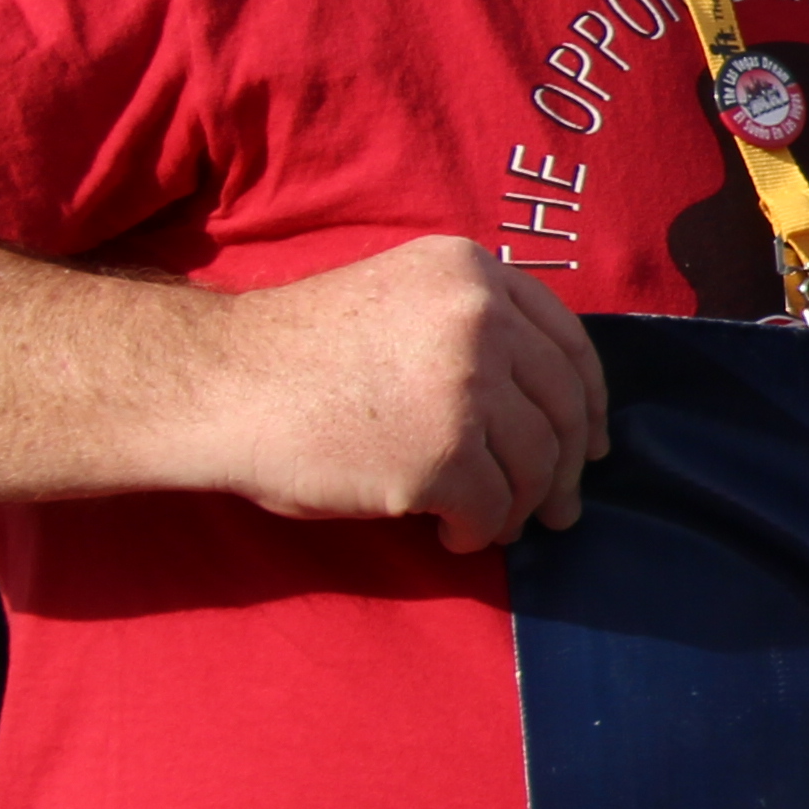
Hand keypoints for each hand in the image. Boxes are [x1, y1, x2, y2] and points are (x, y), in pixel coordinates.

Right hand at [181, 238, 611, 550]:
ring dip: (522, 504)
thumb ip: (473, 330)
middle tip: (562, 507)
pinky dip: (480, 530)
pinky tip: (456, 537)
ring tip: (500, 524)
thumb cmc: (298, 353)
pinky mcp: (443, 455)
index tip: (593, 440)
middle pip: (562, 406)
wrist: (215, 382)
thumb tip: (545, 408)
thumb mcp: (401, 302)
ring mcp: (465, 387)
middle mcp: (481, 320)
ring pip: (534, 462)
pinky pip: (490, 507)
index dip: (589, 401)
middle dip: (567, 466)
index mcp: (473, 272)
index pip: (569, 343)